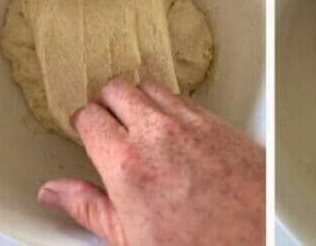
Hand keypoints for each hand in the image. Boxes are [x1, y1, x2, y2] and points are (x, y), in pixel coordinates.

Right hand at [38, 78, 264, 245]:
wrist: (260, 238)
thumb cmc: (200, 244)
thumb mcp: (130, 240)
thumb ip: (87, 208)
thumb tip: (55, 192)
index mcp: (126, 163)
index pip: (88, 116)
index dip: (83, 123)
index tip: (86, 133)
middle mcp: (156, 134)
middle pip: (115, 88)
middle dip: (106, 103)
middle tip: (107, 123)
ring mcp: (189, 123)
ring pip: (148, 85)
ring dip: (137, 99)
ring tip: (136, 122)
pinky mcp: (216, 121)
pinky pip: (181, 96)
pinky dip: (169, 104)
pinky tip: (169, 128)